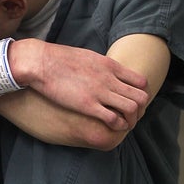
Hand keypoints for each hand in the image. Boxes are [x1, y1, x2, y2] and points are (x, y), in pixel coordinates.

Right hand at [9, 40, 149, 130]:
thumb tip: (107, 72)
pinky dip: (118, 125)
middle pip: (141, 97)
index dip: (141, 94)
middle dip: (141, 110)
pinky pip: (114, 119)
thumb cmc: (60, 59)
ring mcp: (100, 92)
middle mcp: (109, 79)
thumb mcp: (89, 57)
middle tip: (133, 116)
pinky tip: (114, 126)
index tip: (134, 101)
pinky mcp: (88, 105)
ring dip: (132, 120)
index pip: (141, 81)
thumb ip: (102, 67)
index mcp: (110, 66)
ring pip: (132, 109)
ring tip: (125, 124)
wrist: (42, 62)